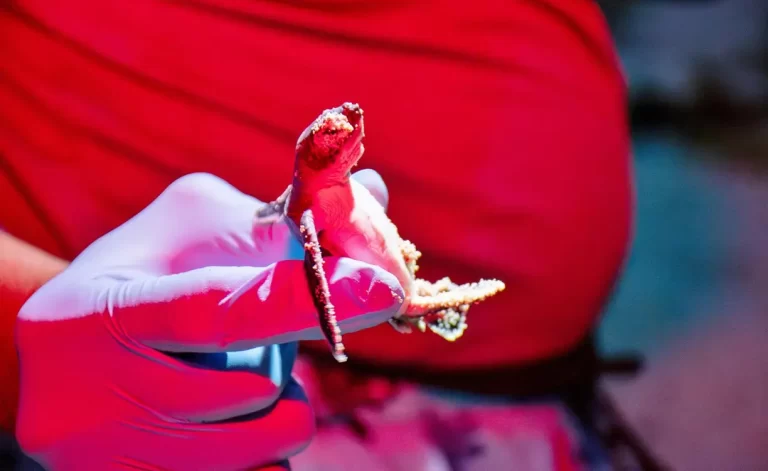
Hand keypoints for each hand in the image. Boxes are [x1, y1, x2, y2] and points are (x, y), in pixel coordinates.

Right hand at [14, 172, 401, 470]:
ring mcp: (109, 454)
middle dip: (286, 370)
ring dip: (278, 414)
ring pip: (255, 448)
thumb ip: (278, 216)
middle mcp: (94, 392)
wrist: (56, 362)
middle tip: (281, 351)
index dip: (305, 301)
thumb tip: (375, 193)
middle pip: (246, 393)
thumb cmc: (141, 278)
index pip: (218, 311)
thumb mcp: (193, 229)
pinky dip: (261, 455)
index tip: (384, 287)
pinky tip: (229, 428)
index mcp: (105, 310)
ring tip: (245, 386)